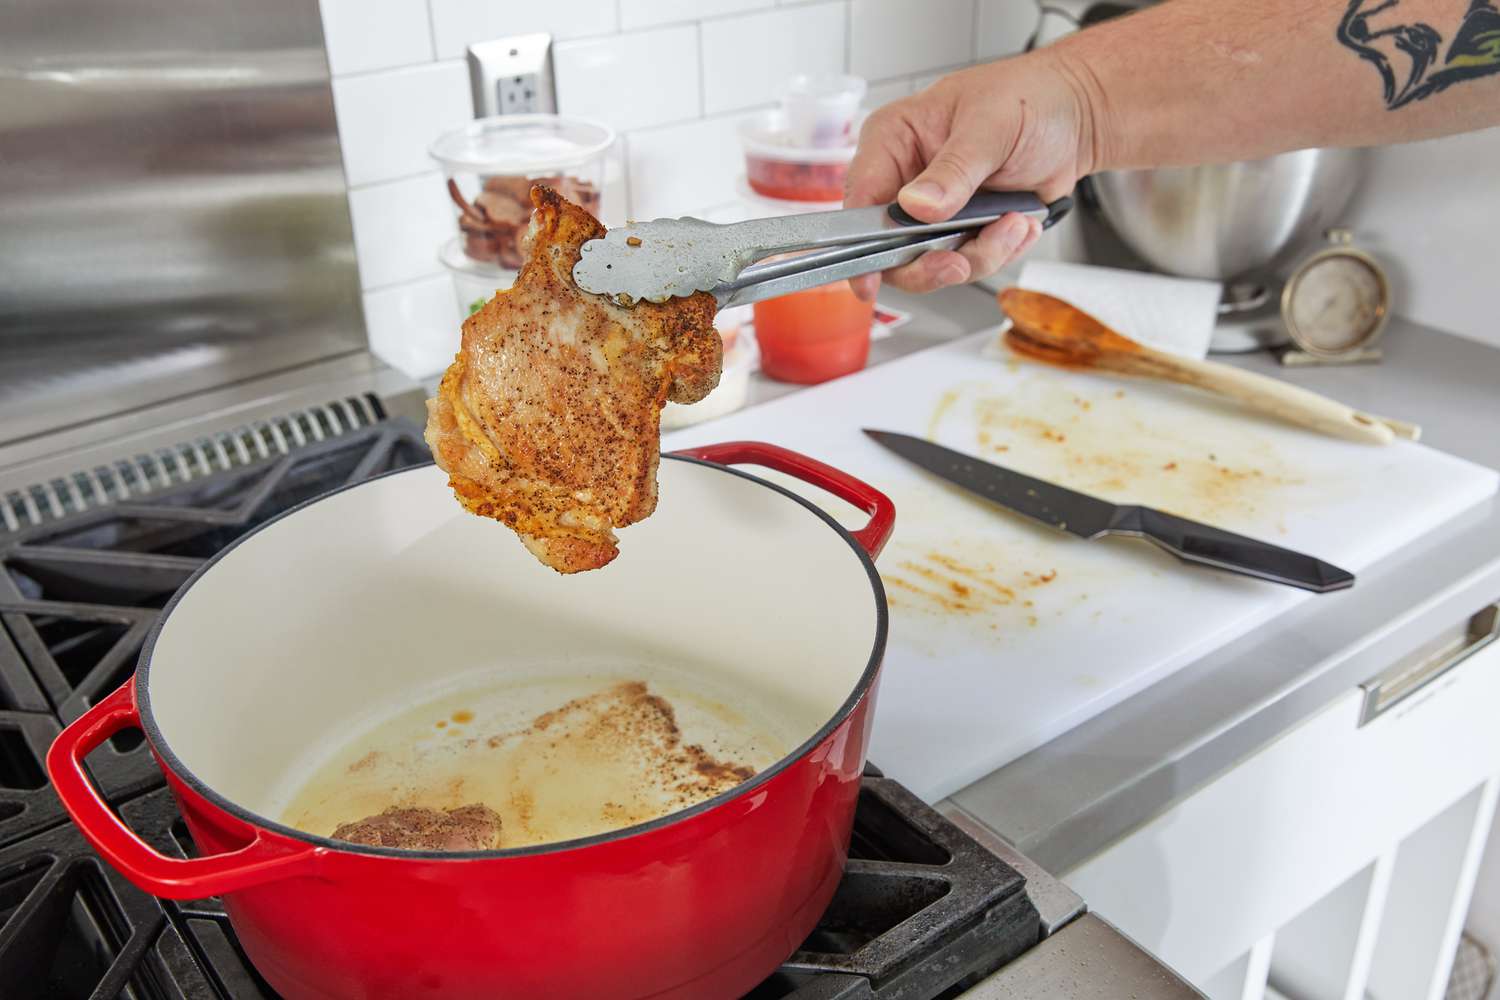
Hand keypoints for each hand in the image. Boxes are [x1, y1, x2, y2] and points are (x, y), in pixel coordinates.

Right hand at [843, 49, 1102, 299]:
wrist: (1076, 118)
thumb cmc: (1030, 100)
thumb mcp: (990, 127)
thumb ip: (954, 170)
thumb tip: (918, 206)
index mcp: (893, 140)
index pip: (860, 199)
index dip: (859, 244)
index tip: (870, 280)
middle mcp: (905, 180)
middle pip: (889, 248)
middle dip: (934, 262)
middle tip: (965, 259)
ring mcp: (932, 211)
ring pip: (932, 264)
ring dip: (980, 254)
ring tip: (1015, 222)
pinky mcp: (961, 230)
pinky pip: (967, 263)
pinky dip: (998, 252)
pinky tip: (1019, 222)